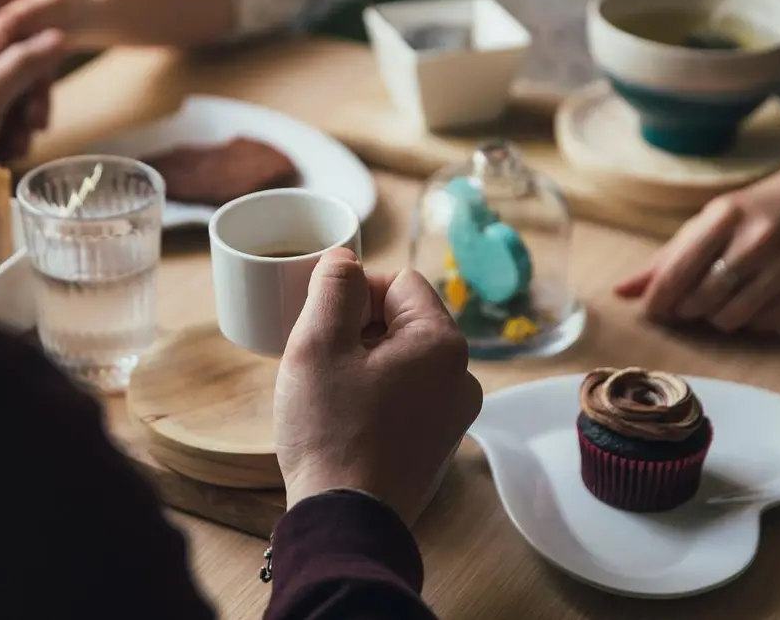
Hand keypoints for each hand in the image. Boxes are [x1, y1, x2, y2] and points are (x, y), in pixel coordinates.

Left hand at [0, 29, 66, 170]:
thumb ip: (25, 63)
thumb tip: (59, 34)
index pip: (19, 47)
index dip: (36, 80)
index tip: (37, 112)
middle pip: (13, 78)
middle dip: (24, 112)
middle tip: (26, 137)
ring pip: (3, 103)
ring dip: (13, 130)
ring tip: (9, 153)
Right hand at [275, 249, 482, 525]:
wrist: (345, 521)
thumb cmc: (331, 432)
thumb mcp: (317, 344)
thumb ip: (333, 287)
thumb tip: (344, 258)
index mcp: (442, 343)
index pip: (399, 281)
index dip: (355, 292)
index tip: (322, 322)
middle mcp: (463, 375)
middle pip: (404, 320)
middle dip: (359, 328)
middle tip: (320, 359)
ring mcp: (454, 414)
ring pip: (404, 359)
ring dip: (365, 362)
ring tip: (329, 392)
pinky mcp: (438, 443)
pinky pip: (408, 396)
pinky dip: (377, 395)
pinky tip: (345, 419)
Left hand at [614, 157, 779, 332]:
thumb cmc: (754, 212)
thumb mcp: (709, 222)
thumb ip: (666, 259)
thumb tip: (621, 292)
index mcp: (725, 216)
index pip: (678, 271)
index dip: (658, 299)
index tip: (652, 310)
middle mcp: (758, 240)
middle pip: (702, 299)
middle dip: (687, 308)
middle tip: (689, 302)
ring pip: (731, 318)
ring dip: (717, 317)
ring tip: (721, 299)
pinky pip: (763, 324)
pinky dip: (750, 320)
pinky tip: (753, 299)